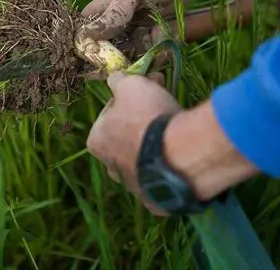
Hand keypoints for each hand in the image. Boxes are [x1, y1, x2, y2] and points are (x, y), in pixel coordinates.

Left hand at [88, 72, 259, 215]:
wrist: (181, 153)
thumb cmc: (148, 116)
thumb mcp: (131, 85)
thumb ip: (119, 80)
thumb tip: (116, 77)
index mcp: (96, 141)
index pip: (110, 113)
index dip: (129, 98)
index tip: (148, 89)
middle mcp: (110, 168)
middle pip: (126, 136)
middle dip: (142, 120)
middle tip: (164, 105)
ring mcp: (134, 187)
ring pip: (144, 158)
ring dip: (157, 143)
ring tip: (177, 131)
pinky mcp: (157, 201)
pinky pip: (164, 176)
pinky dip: (172, 164)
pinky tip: (184, 152)